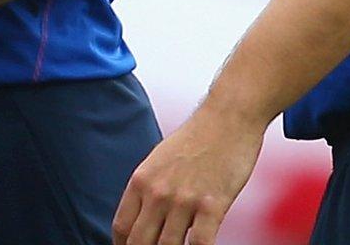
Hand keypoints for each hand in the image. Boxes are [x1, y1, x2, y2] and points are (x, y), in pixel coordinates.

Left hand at [112, 105, 265, 244]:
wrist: (227, 117)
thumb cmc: (197, 139)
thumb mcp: (160, 160)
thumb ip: (150, 188)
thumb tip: (144, 216)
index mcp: (141, 181)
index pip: (122, 227)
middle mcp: (157, 192)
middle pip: (139, 241)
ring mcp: (183, 200)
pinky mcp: (212, 205)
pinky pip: (199, 243)